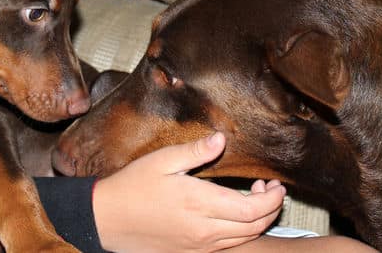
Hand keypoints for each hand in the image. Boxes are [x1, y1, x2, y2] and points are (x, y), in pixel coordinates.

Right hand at [93, 132, 285, 252]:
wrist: (107, 219)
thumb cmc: (133, 186)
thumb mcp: (162, 160)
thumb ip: (195, 151)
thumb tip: (222, 139)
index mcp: (200, 204)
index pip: (253, 210)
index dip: (272, 199)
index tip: (275, 184)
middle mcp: (204, 231)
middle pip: (255, 227)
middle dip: (271, 209)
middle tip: (269, 188)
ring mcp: (198, 246)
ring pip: (243, 240)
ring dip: (257, 221)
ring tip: (254, 199)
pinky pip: (227, 247)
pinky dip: (241, 232)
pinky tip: (233, 214)